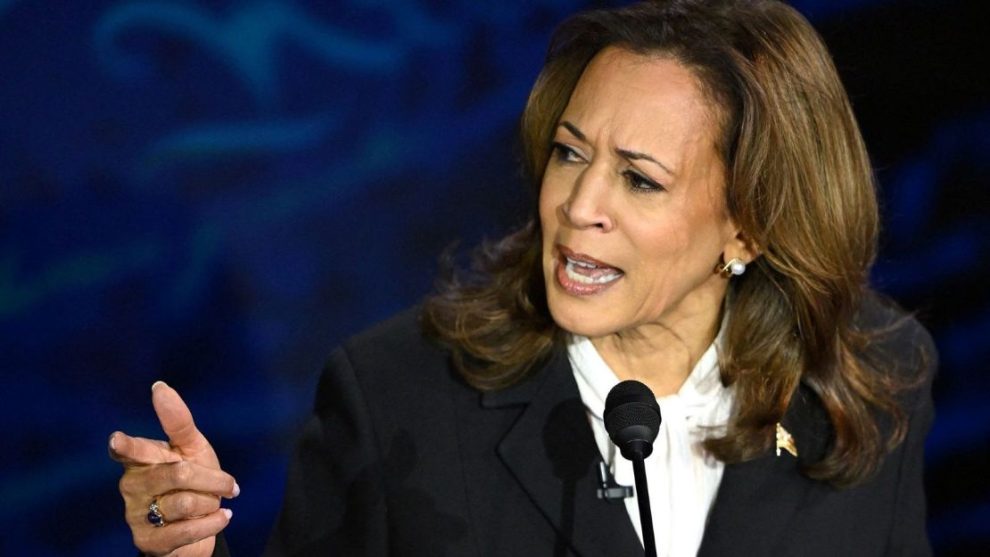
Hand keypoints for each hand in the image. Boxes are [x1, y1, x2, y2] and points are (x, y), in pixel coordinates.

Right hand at [109, 381, 239, 556]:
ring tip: (214, 503)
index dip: (127, 445)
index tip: (117, 440)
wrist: (201, 525)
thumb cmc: (194, 481)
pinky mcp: (148, 542)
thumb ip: (177, 422)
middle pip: (177, 473)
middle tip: (228, 484)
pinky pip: (186, 529)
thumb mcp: (192, 449)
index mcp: (141, 460)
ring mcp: (136, 515)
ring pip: (184, 501)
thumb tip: (160, 387)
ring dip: (210, 502)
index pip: (131, 450)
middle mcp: (132, 486)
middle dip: (212, 478)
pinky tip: (222, 517)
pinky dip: (212, 522)